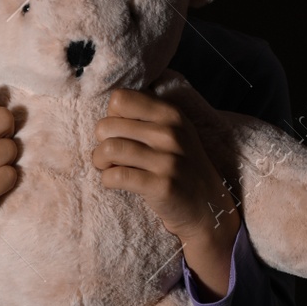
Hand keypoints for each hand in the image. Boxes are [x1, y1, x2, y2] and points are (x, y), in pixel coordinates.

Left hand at [93, 88, 239, 296]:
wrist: (207, 206)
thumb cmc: (180, 165)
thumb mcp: (174, 130)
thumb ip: (146, 115)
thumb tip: (109, 109)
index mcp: (171, 114)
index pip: (119, 99)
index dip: (112, 117)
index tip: (120, 133)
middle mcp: (171, 133)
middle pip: (107, 125)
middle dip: (100, 142)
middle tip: (109, 156)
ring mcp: (168, 160)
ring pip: (108, 149)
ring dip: (99, 161)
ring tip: (107, 167)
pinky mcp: (162, 186)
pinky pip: (116, 176)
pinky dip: (107, 179)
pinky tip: (115, 182)